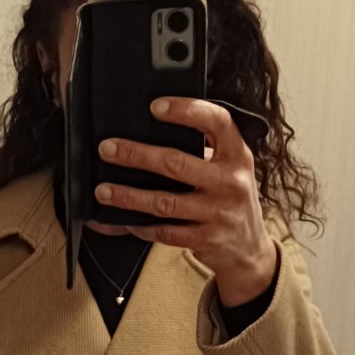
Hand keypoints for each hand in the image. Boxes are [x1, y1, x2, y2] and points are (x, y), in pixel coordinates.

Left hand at [88, 98, 278, 305]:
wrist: (250, 248)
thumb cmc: (231, 199)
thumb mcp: (230, 168)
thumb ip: (202, 151)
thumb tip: (149, 134)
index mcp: (237, 155)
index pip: (217, 122)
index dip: (186, 110)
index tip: (156, 106)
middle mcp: (230, 182)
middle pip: (177, 163)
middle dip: (137, 155)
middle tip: (108, 149)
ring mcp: (218, 213)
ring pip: (165, 202)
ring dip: (129, 196)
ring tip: (104, 190)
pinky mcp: (206, 239)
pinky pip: (165, 232)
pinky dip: (140, 226)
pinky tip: (124, 220)